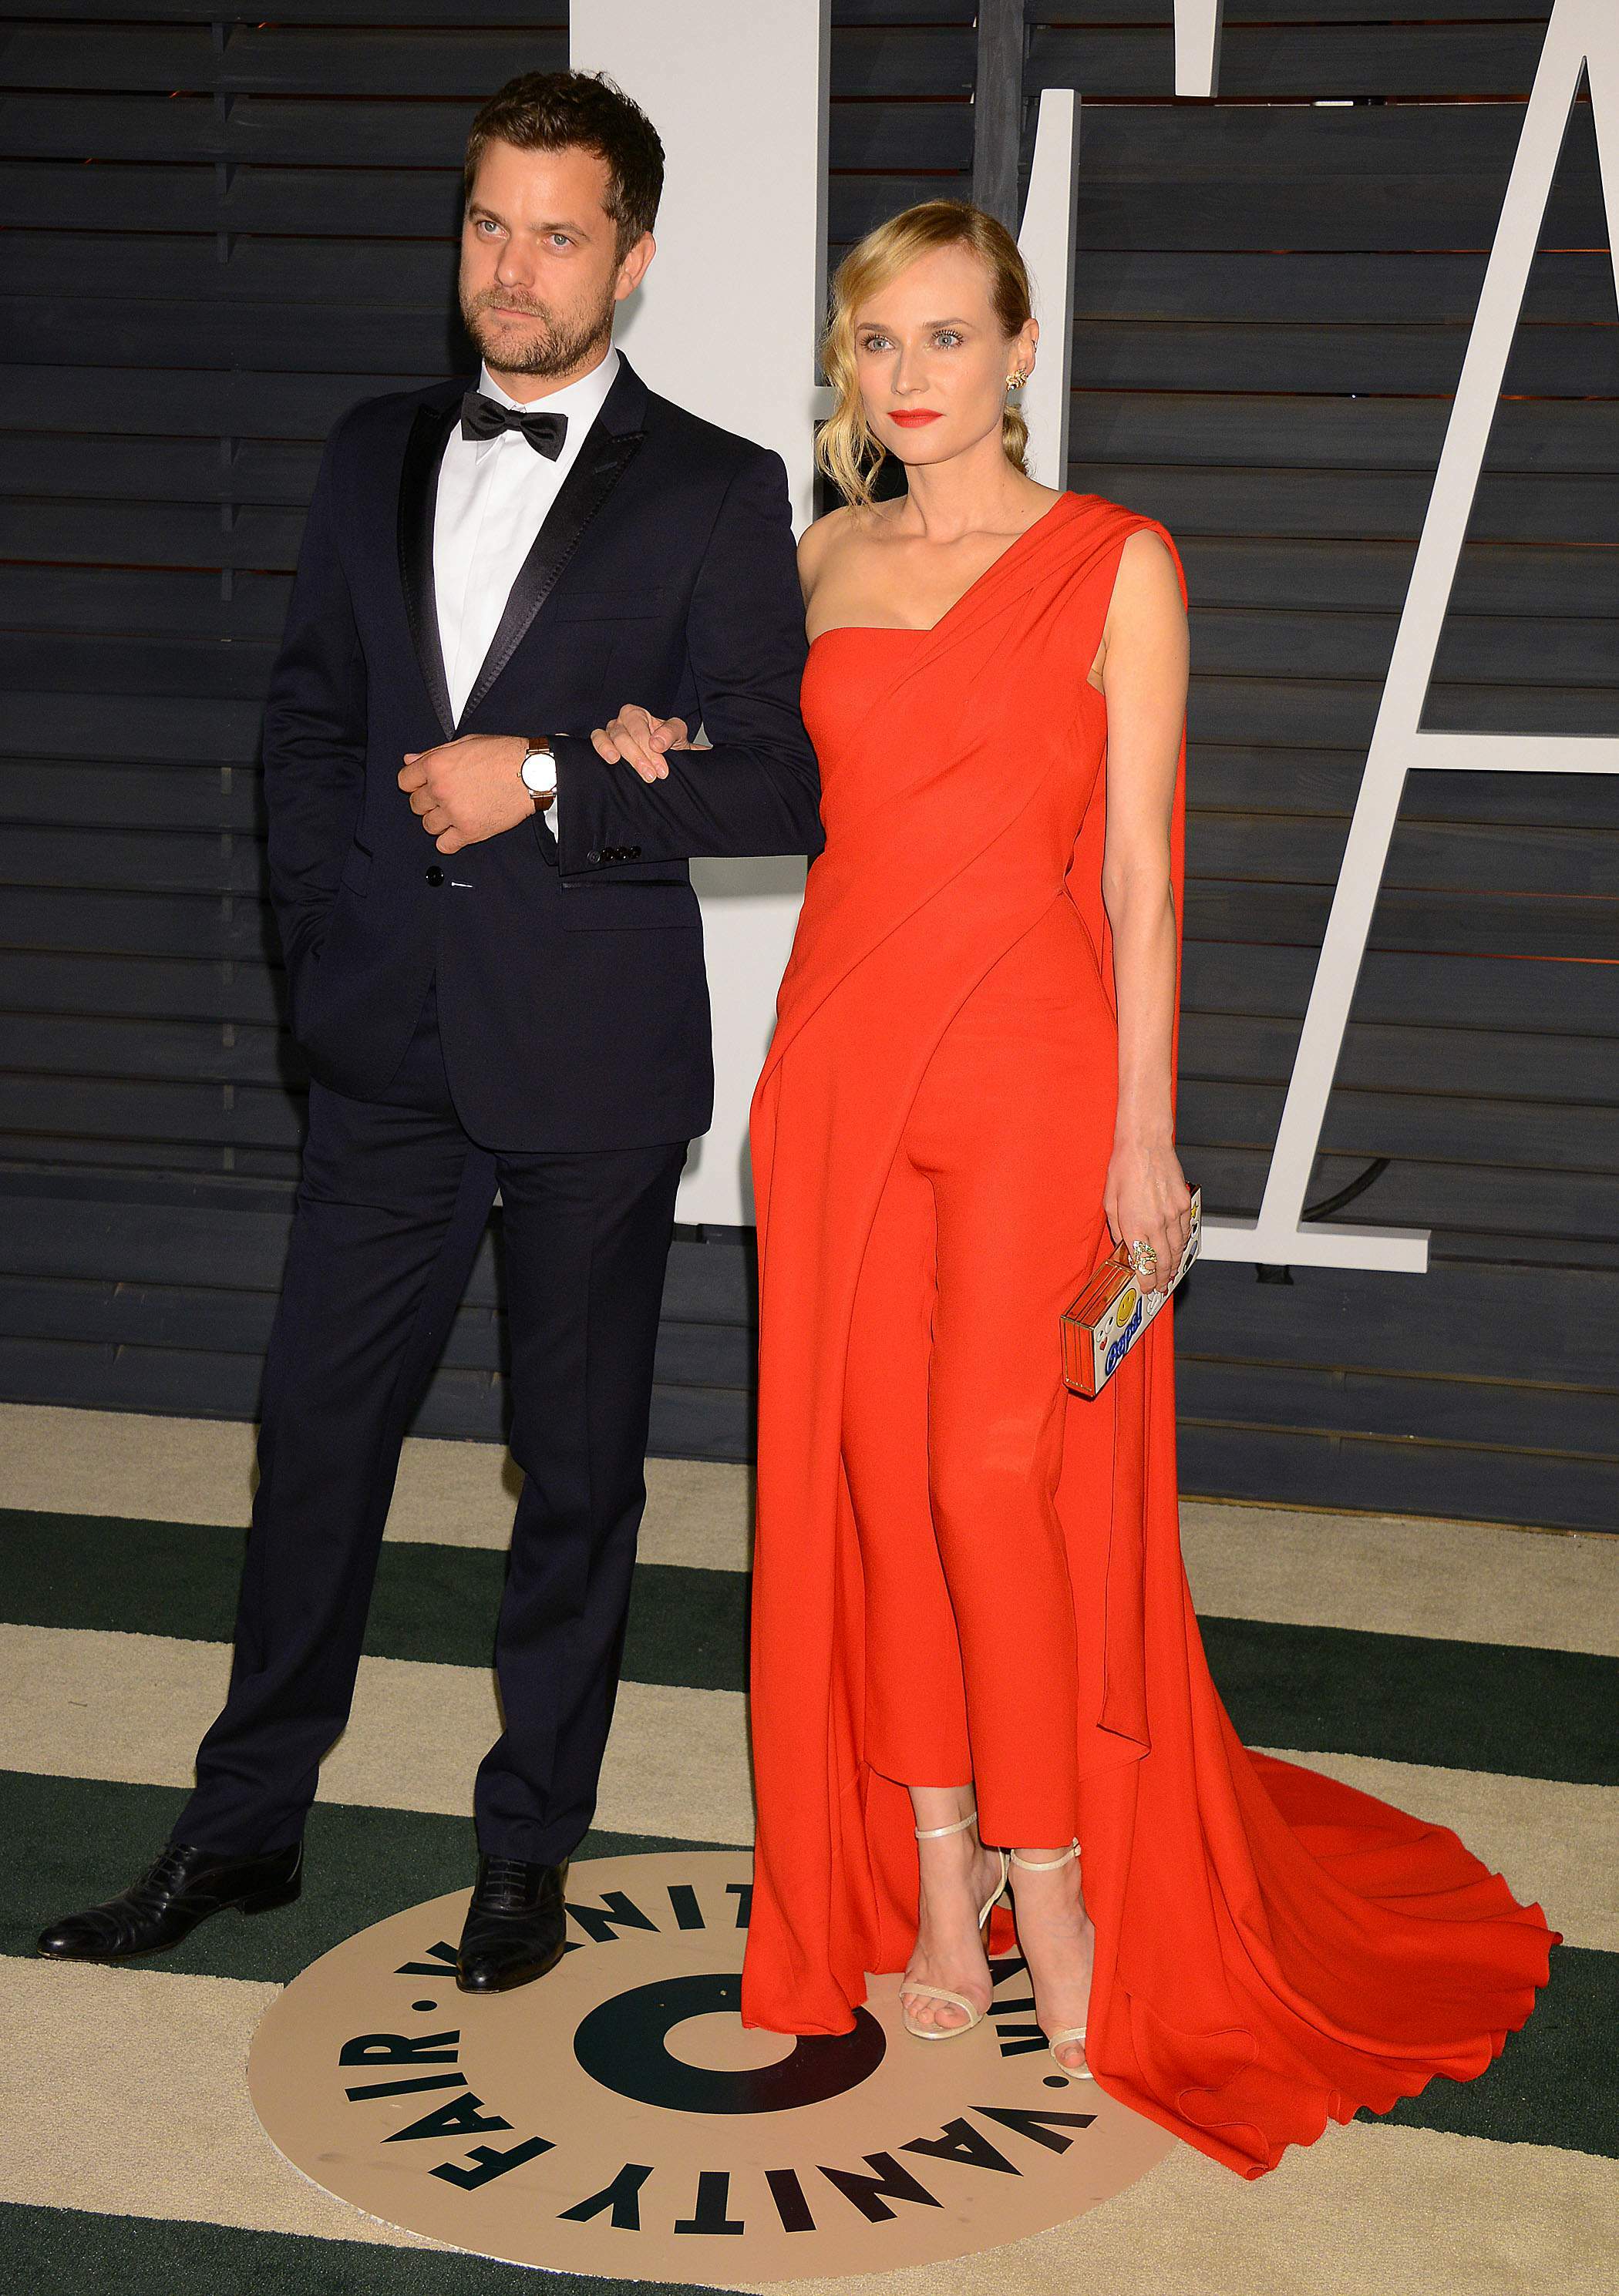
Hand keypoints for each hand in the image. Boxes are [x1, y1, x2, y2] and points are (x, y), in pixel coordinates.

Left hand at [398, 734, 530, 853]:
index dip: (414, 783)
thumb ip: (433, 753)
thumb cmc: (503, 755)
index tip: (424, 785)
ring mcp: (454, 813)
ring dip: (439, 820)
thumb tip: (409, 760)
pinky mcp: (469, 831)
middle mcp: (441, 789)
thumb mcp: (465, 743)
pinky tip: (459, 830)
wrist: (531, 773)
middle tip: (447, 797)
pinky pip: (444, 845)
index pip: (404, 781)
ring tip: (457, 811)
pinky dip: (449, 840)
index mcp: (436, 765)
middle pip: (416, 805)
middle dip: (429, 801)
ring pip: (428, 825)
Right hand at [591, 705, 693, 782]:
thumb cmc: (669, 743)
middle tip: (651, 776)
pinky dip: (601, 749)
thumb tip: (656, 743)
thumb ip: (671, 732)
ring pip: (607, 739)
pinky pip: (596, 742)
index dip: (649, 749)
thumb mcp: (678, 733)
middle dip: (637, 757)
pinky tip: (611, 761)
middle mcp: (621, 722)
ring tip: (621, 764)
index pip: (639, 728)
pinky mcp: (603, 745)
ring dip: (616, 754)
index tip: (661, 769)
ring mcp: (610, 733)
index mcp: (637, 715)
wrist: (665, 758)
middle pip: (622, 736)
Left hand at [1104, 1136, 1193, 1292]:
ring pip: (1177, 1250)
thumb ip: (1117, 1229)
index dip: (1145, 1280)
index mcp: (1133, 1225)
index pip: (1143, 1264)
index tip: (1145, 1287)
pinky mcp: (1184, 1204)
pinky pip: (1185, 1232)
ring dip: (1174, 1265)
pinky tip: (1178, 1250)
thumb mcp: (1109, 1202)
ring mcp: (1173, 1215)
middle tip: (1159, 1287)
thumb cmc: (1124, 1168)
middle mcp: (1156, 1223)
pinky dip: (1182, 1245)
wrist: (1146, 1145)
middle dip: (1161, 1278)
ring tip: (1170, 1274)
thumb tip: (1124, 1247)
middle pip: (1163, 1262)